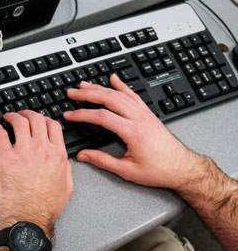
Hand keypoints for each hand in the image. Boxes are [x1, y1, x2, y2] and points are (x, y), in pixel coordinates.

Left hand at [0, 110, 73, 236]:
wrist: (29, 217)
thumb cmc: (45, 207)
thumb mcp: (67, 187)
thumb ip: (66, 169)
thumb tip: (63, 160)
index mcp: (57, 154)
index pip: (53, 126)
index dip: (45, 119)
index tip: (39, 120)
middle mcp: (41, 149)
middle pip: (36, 119)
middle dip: (28, 113)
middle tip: (21, 114)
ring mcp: (23, 151)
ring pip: (19, 122)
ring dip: (12, 116)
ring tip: (7, 117)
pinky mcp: (5, 157)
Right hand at [64, 75, 205, 191]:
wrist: (182, 168)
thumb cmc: (159, 170)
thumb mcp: (127, 171)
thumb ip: (102, 161)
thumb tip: (83, 156)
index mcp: (133, 132)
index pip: (102, 117)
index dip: (82, 114)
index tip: (69, 115)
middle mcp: (139, 118)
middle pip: (109, 99)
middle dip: (88, 94)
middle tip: (72, 93)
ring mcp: (145, 114)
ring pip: (120, 94)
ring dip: (100, 88)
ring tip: (84, 85)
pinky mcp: (148, 114)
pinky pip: (133, 94)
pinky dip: (122, 85)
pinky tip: (114, 79)